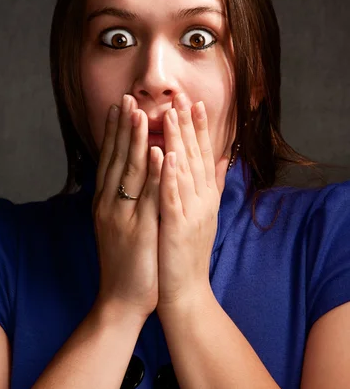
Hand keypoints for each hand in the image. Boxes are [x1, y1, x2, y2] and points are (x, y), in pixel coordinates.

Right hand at [92, 94, 162, 321]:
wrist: (121, 299)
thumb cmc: (127, 261)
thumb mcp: (123, 225)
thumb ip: (128, 200)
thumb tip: (138, 177)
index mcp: (106, 202)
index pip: (110, 159)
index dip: (115, 132)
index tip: (120, 106)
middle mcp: (109, 204)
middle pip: (116, 158)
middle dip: (122, 127)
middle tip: (127, 97)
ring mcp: (122, 216)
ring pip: (129, 171)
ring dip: (135, 140)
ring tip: (140, 113)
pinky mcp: (138, 230)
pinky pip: (147, 197)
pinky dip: (153, 173)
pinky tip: (159, 152)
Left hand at [156, 93, 228, 313]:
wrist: (185, 293)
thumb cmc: (188, 253)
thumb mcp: (203, 216)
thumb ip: (213, 186)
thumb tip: (223, 160)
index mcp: (205, 197)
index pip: (203, 156)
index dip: (199, 129)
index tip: (194, 103)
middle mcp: (202, 201)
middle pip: (196, 157)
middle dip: (189, 125)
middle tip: (183, 96)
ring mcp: (191, 213)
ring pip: (185, 171)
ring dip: (179, 141)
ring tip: (171, 114)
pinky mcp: (178, 228)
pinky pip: (172, 197)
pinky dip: (169, 175)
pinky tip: (164, 154)